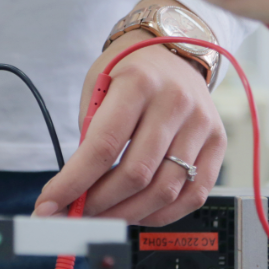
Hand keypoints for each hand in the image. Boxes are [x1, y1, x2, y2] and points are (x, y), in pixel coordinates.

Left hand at [32, 25, 225, 225]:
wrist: (171, 52)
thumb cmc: (128, 73)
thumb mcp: (98, 90)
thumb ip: (90, 140)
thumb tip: (74, 195)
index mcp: (139, 83)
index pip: (103, 147)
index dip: (74, 184)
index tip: (50, 205)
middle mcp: (175, 102)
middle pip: (136, 174)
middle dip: (99, 204)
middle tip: (77, 214)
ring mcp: (201, 124)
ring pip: (165, 190)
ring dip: (128, 214)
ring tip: (104, 216)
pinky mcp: (218, 142)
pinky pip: (194, 195)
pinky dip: (163, 214)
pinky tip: (139, 213)